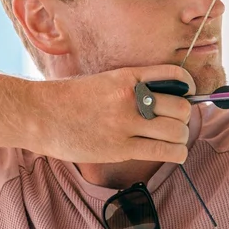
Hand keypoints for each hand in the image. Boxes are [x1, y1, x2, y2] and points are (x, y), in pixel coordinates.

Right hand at [32, 66, 194, 164]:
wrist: (39, 114)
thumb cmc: (70, 99)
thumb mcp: (104, 81)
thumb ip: (132, 86)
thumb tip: (164, 96)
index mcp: (128, 76)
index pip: (175, 75)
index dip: (190, 87)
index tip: (190, 95)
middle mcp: (131, 97)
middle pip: (181, 108)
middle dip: (184, 118)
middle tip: (177, 123)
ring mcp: (126, 123)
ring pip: (176, 131)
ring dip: (181, 138)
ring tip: (174, 140)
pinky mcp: (120, 148)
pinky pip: (163, 151)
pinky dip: (177, 153)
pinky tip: (175, 154)